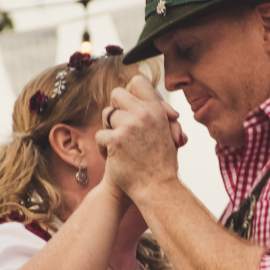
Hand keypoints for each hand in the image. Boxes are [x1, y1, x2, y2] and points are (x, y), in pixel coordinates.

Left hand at [97, 75, 185, 198]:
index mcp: (157, 109)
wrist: (157, 188)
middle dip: (116, 109)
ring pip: (106, 114)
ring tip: (119, 144)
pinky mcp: (115, 140)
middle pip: (117, 93)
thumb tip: (154, 101)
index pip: (137, 82)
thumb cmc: (163, 163)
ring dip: (109, 128)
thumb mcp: (169, 134)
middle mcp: (144, 113)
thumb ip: (162, 115)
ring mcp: (129, 126)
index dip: (130, 92)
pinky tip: (113, 157)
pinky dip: (103, 147)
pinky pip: (100, 135)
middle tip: (121, 126)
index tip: (131, 107)